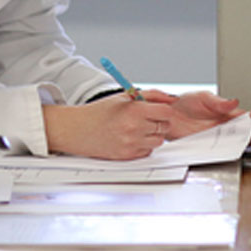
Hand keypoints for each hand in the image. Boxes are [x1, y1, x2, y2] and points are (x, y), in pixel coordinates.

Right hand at [42, 94, 177, 159]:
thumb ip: (151, 95)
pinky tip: (130, 138)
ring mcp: (132, 143)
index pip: (166, 112)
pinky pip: (148, 151)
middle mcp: (134, 127)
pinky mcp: (128, 155)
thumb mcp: (124, 96)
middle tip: (144, 119)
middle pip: (165, 127)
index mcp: (134, 110)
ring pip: (158, 141)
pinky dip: (143, 145)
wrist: (79, 129)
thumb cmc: (100, 112)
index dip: (163, 111)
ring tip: (136, 129)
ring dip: (152, 135)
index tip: (157, 110)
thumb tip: (172, 99)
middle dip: (158, 122)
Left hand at [140, 90, 250, 140]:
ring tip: (248, 140)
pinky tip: (232, 147)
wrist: (167, 113)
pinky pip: (221, 150)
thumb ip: (218, 101)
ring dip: (245, 142)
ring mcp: (217, 136)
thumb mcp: (202, 97)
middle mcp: (225, 125)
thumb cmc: (184, 102)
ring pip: (237, 142)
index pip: (248, 116)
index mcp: (227, 112)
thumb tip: (234, 102)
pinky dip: (228, 150)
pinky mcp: (208, 145)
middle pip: (248, 131)